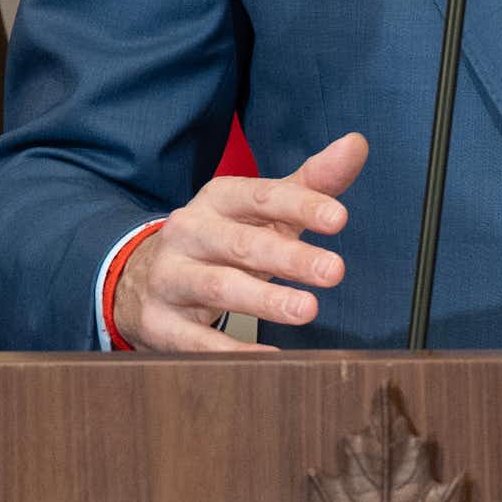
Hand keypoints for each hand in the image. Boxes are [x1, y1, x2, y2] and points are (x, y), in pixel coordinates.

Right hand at [113, 133, 367, 354]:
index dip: (300, 205)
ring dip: (263, 300)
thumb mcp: (264, 211)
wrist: (144, 278)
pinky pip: (195, 339)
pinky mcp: (160, 322)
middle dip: (289, 257)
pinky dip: (230, 350)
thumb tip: (357, 145)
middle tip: (335, 271)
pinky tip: (269, 356)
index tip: (339, 219)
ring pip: (216, 287)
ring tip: (307, 309)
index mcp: (216, 200)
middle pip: (240, 243)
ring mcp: (170, 278)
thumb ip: (312, 182)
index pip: (260, 197)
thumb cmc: (222, 240)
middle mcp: (188, 234)